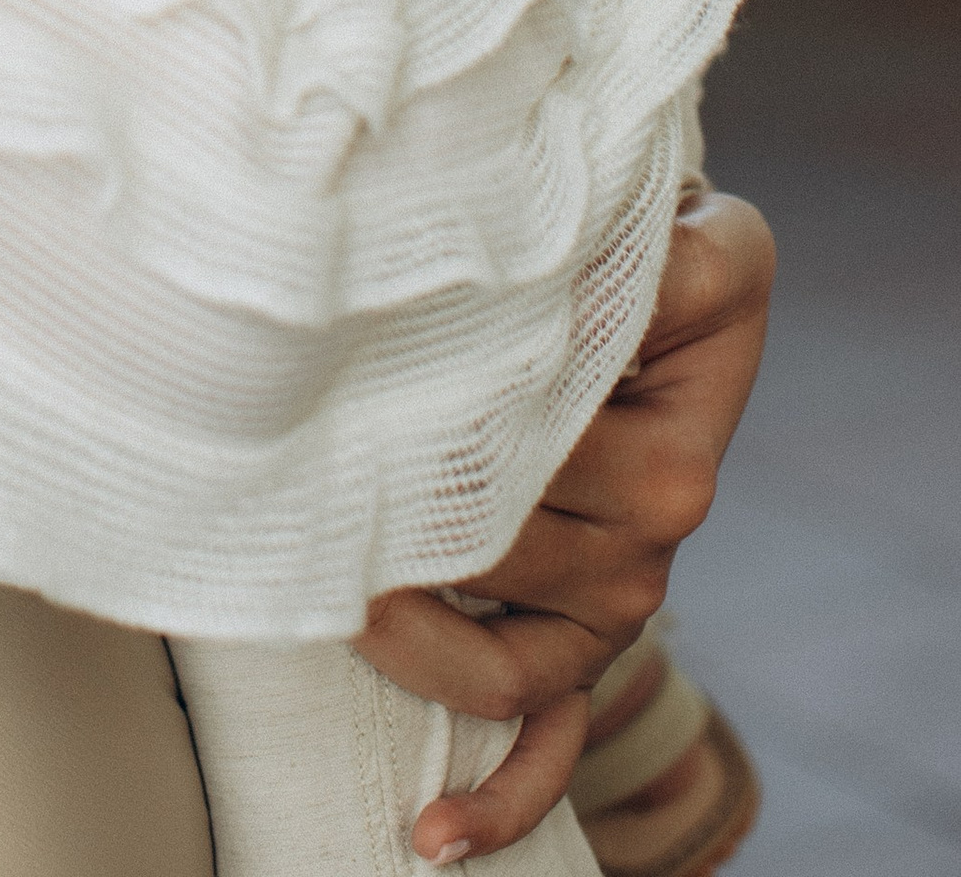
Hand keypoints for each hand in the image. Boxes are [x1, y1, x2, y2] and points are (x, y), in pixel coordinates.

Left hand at [355, 192, 775, 859]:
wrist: (609, 279)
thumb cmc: (580, 221)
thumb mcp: (616, 183)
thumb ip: (583, 206)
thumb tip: (500, 257)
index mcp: (694, 340)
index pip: (571, 377)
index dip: (466, 385)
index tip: (365, 381)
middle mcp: (678, 476)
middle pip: (519, 505)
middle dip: (403, 491)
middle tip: (299, 465)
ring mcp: (637, 572)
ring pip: (505, 608)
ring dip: (400, 601)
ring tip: (314, 562)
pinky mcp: (591, 634)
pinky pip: (550, 731)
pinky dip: (494, 792)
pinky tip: (429, 832)